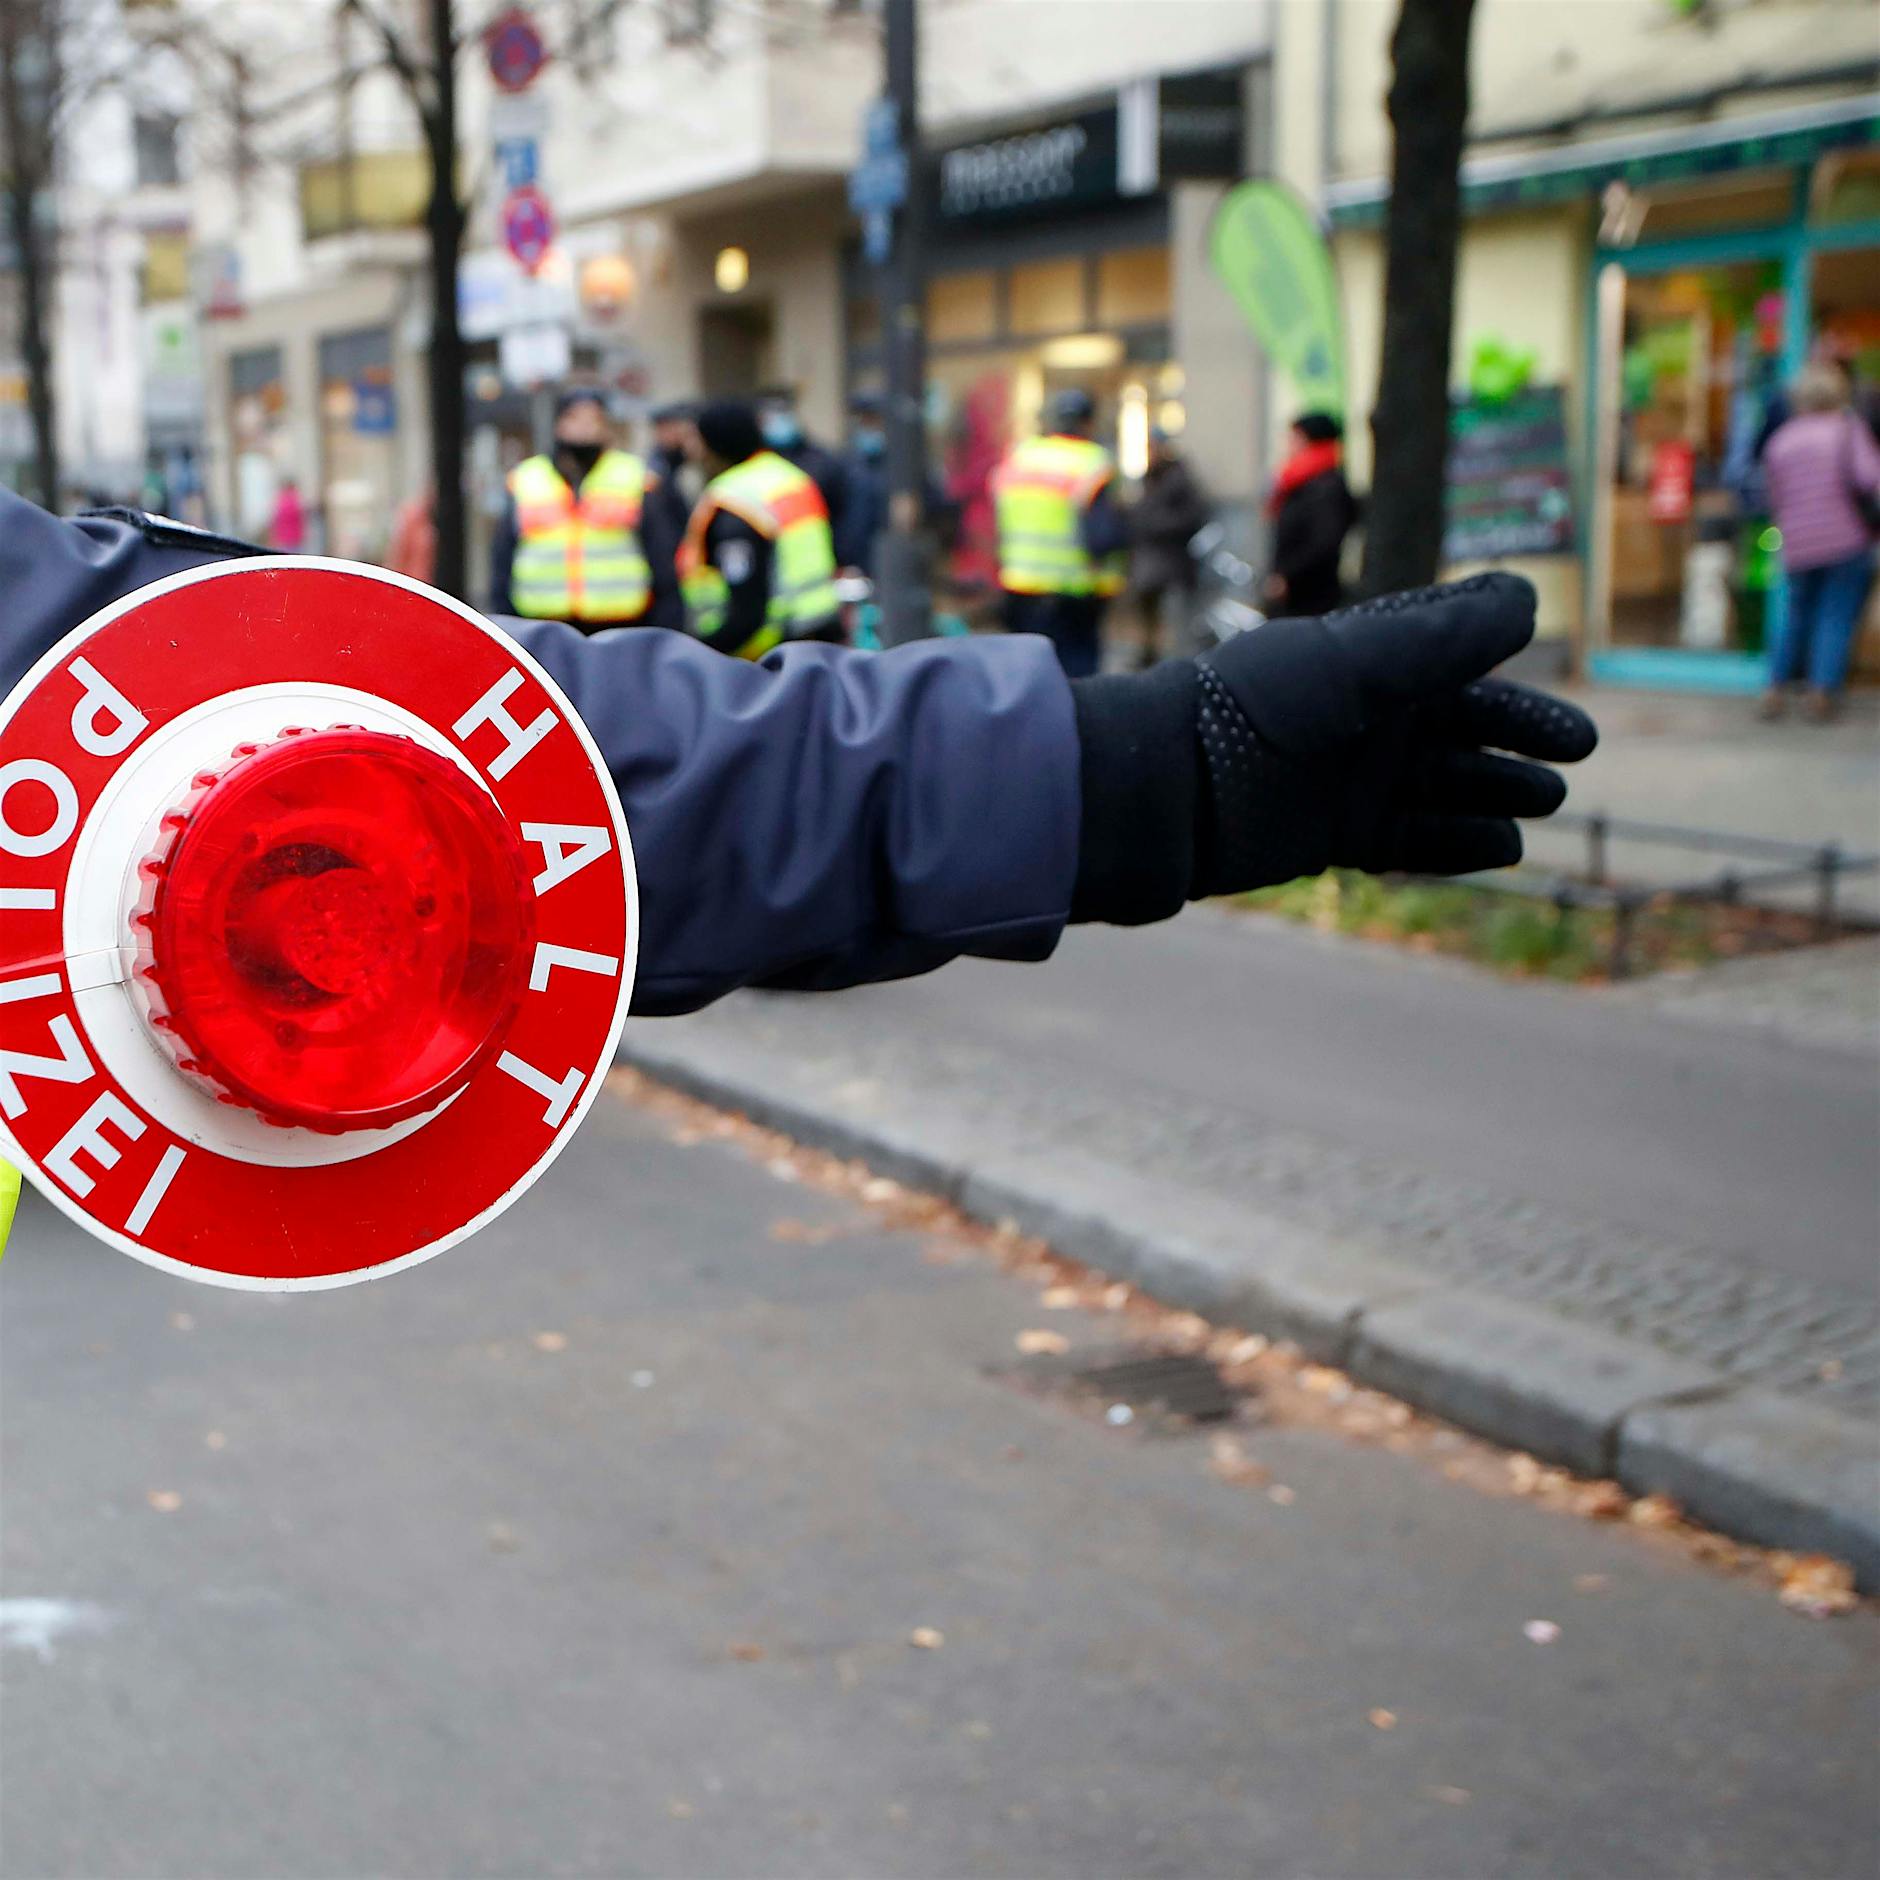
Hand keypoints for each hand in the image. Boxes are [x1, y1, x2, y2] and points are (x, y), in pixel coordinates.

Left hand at [1193, 573, 1595, 891]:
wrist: (1172, 791)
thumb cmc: (1256, 709)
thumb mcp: (1356, 664)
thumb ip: (1441, 639)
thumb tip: (1526, 603)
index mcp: (1368, 663)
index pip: (1460, 668)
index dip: (1518, 693)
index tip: (1577, 724)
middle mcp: (1363, 718)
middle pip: (1461, 729)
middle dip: (1516, 742)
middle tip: (1573, 758)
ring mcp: (1348, 779)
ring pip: (1441, 787)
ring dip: (1494, 792)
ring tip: (1544, 802)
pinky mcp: (1331, 835)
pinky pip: (1406, 840)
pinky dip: (1452, 844)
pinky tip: (1502, 848)